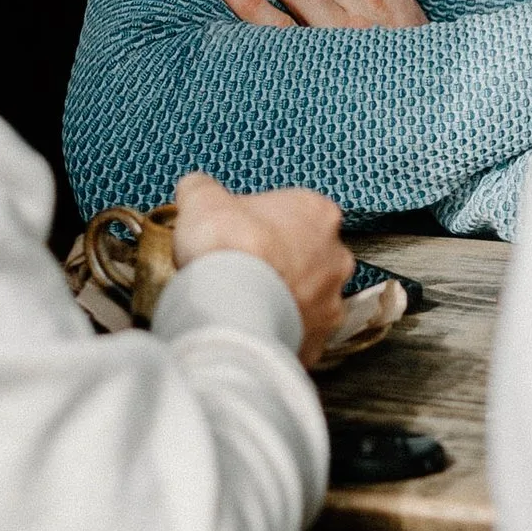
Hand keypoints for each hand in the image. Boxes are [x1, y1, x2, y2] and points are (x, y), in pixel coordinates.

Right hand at [173, 171, 350, 365]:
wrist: (228, 308)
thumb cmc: (226, 248)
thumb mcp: (202, 199)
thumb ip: (203, 189)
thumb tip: (196, 189)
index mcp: (318, 214)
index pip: (296, 212)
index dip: (265, 223)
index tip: (242, 233)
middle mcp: (335, 258)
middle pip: (308, 255)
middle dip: (281, 261)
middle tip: (245, 267)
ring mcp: (331, 303)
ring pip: (308, 297)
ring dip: (283, 298)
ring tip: (246, 302)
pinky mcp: (318, 341)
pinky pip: (299, 333)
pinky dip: (279, 330)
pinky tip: (252, 327)